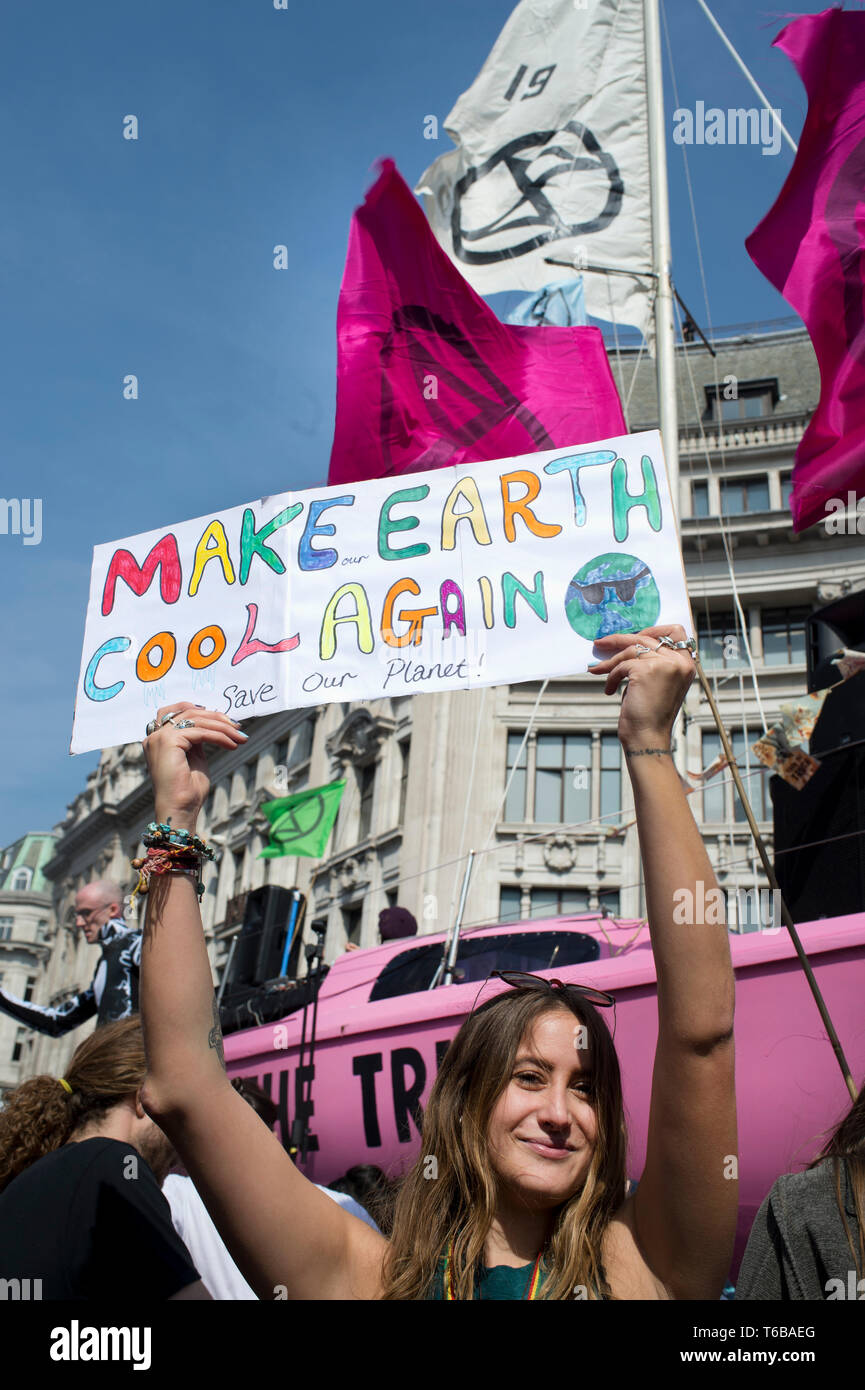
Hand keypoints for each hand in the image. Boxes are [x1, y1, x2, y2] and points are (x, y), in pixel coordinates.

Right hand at [143, 704, 248, 827]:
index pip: (178, 712)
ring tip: (240, 737)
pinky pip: (200, 731)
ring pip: (196, 719)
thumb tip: (212, 724)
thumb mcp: (195, 758)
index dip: (201, 710)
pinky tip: (232, 744)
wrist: (181, 809)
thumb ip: (197, 740)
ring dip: (222, 727)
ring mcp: (159, 738)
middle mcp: (155, 736)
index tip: (224, 719)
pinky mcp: (168, 741)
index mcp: (158, 739)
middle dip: (216, 717)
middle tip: (238, 727)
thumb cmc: (188, 791)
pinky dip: (219, 736)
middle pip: (188, 712)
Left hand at [587, 626, 695, 749]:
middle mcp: (679, 662)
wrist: (647, 737)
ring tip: (598, 670)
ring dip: (611, 661)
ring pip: (631, 648)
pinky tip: (609, 689)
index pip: (676, 632)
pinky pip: (622, 665)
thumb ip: (653, 661)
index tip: (634, 635)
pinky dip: (611, 676)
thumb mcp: (657, 682)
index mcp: (686, 665)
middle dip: (621, 639)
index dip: (653, 630)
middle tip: (601, 643)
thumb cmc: (649, 714)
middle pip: (647, 637)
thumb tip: (628, 642)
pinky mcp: (646, 671)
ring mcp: (664, 665)